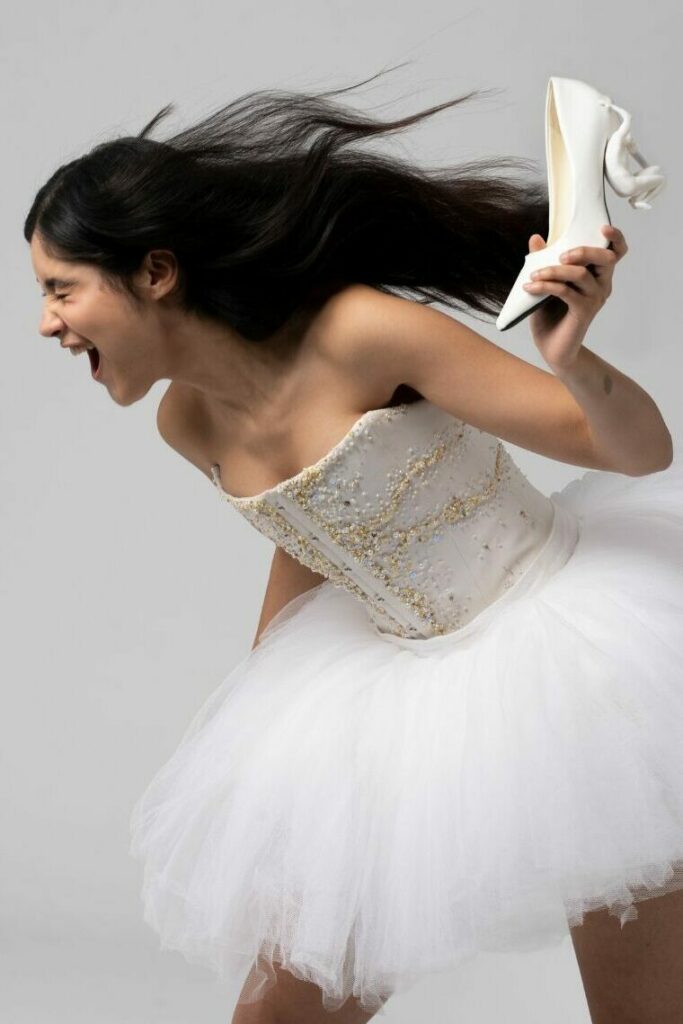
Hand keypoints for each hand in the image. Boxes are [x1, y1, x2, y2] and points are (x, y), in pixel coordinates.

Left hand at [523, 224, 627, 371]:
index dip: (615, 238)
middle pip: (605, 258)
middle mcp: (602, 285)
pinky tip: (530, 286)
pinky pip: (565, 291)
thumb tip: (536, 238)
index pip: (615, 252)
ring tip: (533, 274)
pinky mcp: (583, 312)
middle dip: (583, 250)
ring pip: (580, 274)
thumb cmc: (550, 313)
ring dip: (554, 270)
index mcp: (598, 274)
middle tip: (560, 256)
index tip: (603, 227)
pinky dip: (545, 285)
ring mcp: (595, 299)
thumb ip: (543, 260)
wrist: (551, 347)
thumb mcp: (546, 282)